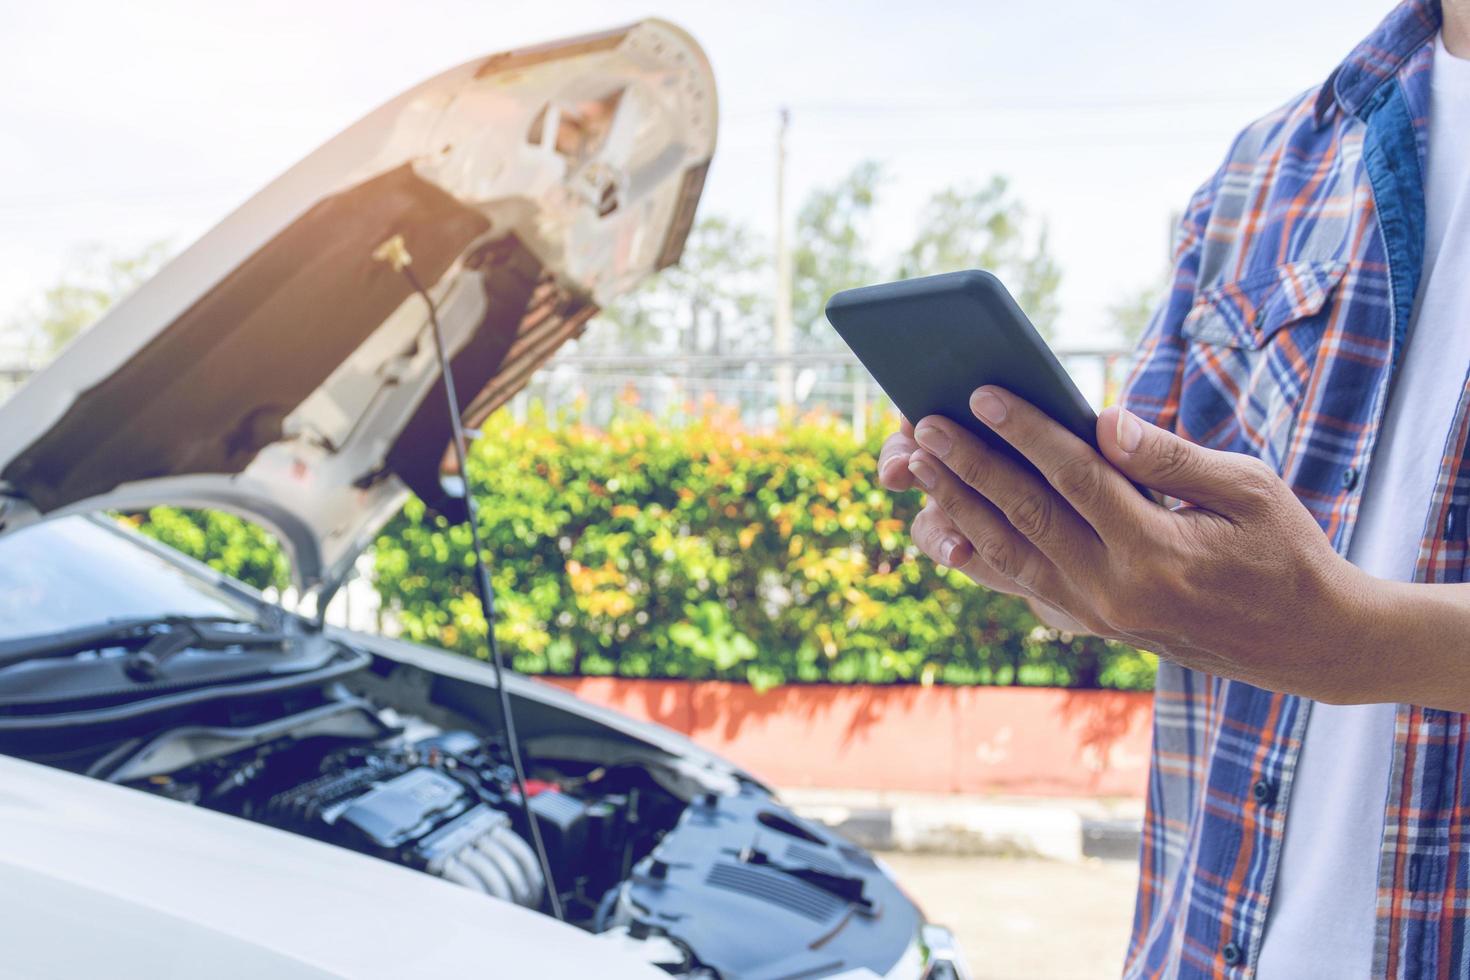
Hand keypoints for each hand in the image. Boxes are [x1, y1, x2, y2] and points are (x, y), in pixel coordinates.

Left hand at [889, 387, 1380, 702]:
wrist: (1307, 644)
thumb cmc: (1286, 551)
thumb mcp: (1250, 490)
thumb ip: (1170, 456)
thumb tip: (1105, 420)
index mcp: (1158, 550)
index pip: (1075, 478)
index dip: (1025, 432)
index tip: (981, 394)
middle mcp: (1116, 590)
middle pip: (1025, 515)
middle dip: (968, 465)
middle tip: (922, 424)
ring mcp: (1097, 615)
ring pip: (1008, 555)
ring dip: (957, 507)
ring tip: (918, 466)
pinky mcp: (1091, 626)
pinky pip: (1020, 586)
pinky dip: (977, 556)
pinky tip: (941, 526)